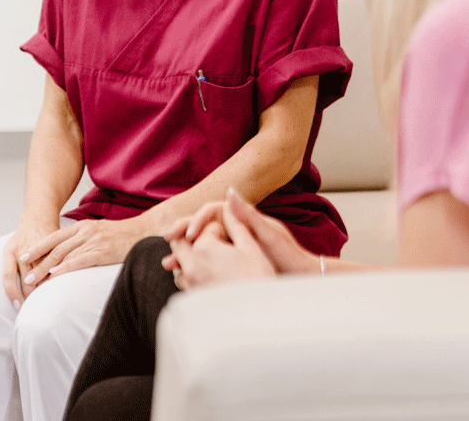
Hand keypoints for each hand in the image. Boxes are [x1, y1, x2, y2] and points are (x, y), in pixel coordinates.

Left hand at [2, 217, 59, 308]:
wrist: (38, 218)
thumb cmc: (22, 239)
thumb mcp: (11, 249)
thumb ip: (11, 268)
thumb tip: (14, 294)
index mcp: (10, 251)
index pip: (8, 276)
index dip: (12, 292)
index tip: (17, 305)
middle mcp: (23, 250)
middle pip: (27, 277)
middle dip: (31, 293)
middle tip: (34, 306)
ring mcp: (39, 247)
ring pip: (43, 271)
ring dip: (45, 285)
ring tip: (47, 297)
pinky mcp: (53, 244)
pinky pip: (54, 262)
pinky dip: (56, 273)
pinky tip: (58, 281)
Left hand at [18, 217, 145, 285]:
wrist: (144, 232)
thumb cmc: (122, 235)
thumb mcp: (99, 232)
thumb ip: (83, 240)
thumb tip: (66, 255)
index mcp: (83, 226)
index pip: (55, 237)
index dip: (38, 247)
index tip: (24, 256)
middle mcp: (86, 232)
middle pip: (56, 248)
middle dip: (38, 261)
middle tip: (25, 275)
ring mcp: (94, 241)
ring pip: (64, 255)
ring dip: (46, 268)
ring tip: (34, 280)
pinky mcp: (102, 252)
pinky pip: (80, 260)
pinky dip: (65, 268)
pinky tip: (55, 275)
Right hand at [166, 188, 318, 276]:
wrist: (301, 278)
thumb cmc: (289, 257)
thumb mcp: (268, 236)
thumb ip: (248, 215)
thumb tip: (230, 190)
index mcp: (245, 218)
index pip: (213, 210)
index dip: (198, 219)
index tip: (189, 235)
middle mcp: (238, 228)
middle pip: (205, 225)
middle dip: (184, 233)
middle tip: (167, 243)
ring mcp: (236, 244)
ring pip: (204, 243)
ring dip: (186, 251)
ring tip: (169, 265)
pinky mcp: (235, 260)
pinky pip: (210, 258)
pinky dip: (196, 264)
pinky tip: (184, 277)